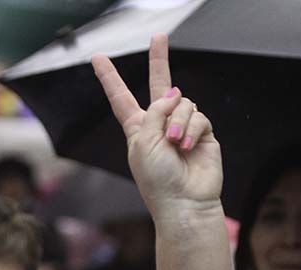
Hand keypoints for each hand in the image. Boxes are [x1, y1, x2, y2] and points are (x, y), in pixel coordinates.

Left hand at [91, 34, 221, 214]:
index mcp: (137, 129)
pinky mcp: (203, 133)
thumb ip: (155, 113)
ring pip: (183, 103)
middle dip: (159, 60)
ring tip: (174, 145)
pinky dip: (191, 130)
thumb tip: (174, 95)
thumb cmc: (156, 179)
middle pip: (161, 85)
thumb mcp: (143, 142)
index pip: (121, 98)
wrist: (183, 202)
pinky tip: (187, 147)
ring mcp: (183, 128)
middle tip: (159, 36)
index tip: (97, 59)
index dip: (109, 78)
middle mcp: (159, 125)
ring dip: (177, 123)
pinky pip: (199, 116)